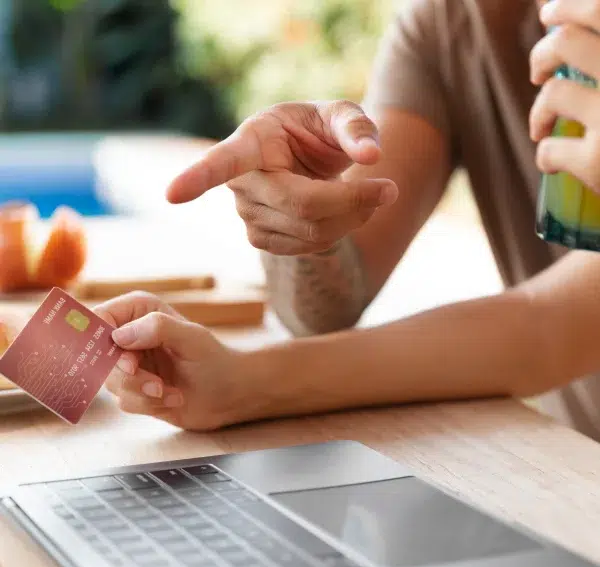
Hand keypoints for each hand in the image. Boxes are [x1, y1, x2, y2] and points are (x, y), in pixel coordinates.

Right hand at [94, 292, 248, 430]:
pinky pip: (124, 401)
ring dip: (143, 392)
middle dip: (128, 377)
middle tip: (156, 384)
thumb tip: (119, 335)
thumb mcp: (191, 339)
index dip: (101, 342)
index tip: (126, 363)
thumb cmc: (214, 360)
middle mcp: (129, 334)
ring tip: (170, 391)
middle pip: (99, 357)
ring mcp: (129, 363)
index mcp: (140, 310)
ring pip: (111, 383)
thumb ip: (158, 328)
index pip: (99, 318)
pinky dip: (149, 405)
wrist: (228, 394)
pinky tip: (173, 398)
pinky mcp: (133, 389)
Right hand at [167, 101, 397, 254]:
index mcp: (250, 143)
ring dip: (354, 218)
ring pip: (312, 233)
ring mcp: (248, 217)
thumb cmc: (316, 130)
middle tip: (389, 189)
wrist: (303, 159)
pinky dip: (342, 231)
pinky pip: (311, 248)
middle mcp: (242, 184)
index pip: (222, 162)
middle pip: (302, 207)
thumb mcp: (338, 115)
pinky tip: (345, 211)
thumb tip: (372, 158)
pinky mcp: (263, 240)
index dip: (198, 177)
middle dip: (354, 202)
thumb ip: (356, 128)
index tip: (171, 195)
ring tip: (369, 194)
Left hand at [530, 0, 599, 191]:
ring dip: (539, 112)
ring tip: (540, 127)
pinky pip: (550, 149)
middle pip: (564, 42)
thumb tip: (570, 22)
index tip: (549, 12)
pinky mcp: (599, 161)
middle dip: (542, 56)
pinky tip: (552, 163)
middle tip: (539, 72)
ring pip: (552, 94)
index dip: (568, 5)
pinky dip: (545, 156)